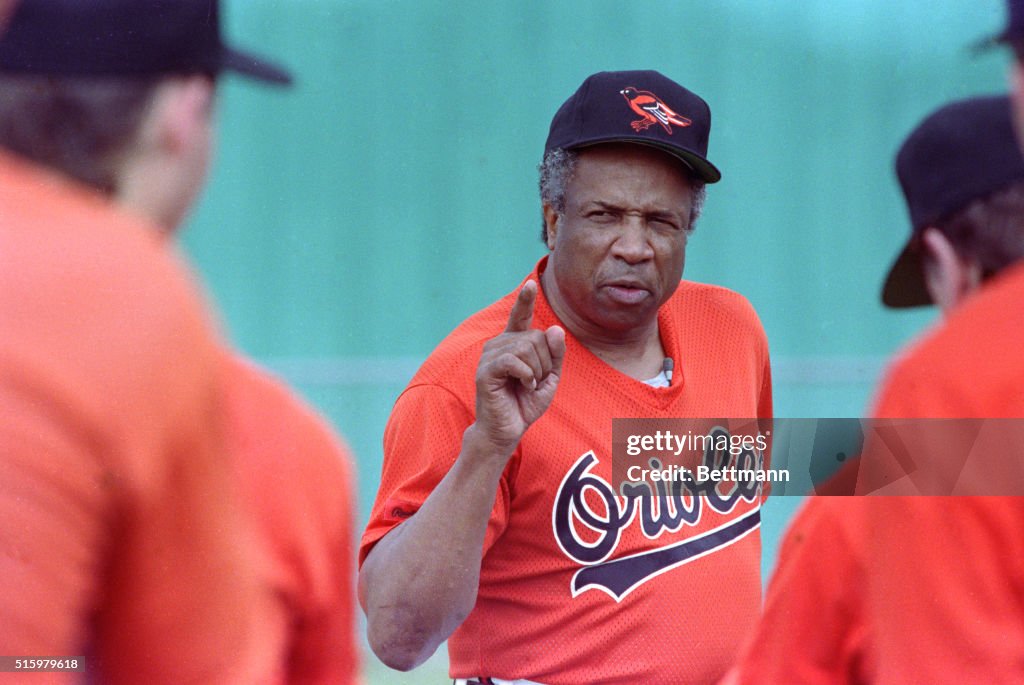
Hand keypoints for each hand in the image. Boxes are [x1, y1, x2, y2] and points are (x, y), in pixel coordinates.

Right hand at [473, 280, 565, 457]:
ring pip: (526, 347)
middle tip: (535, 382)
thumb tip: (554, 329)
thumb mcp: (550, 378)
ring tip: (527, 386)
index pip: (521, 317)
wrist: (507, 430)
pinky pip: (515, 361)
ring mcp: (490, 356)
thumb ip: (555, 354)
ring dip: (536, 371)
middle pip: (535, 337)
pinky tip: (523, 387)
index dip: (525, 300)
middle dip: (545, 362)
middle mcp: (499, 344)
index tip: (530, 283)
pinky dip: (527, 375)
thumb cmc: (525, 404)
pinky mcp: (486, 370)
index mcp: (514, 343)